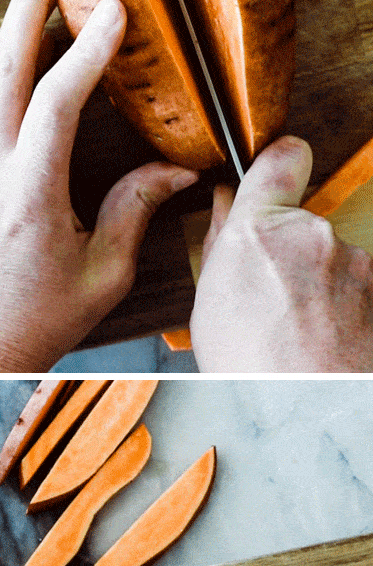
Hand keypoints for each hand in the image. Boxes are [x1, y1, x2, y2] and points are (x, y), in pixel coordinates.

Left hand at [0, 0, 196, 371]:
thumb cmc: (29, 325)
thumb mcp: (100, 276)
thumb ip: (134, 213)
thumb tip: (174, 170)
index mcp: (24, 194)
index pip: (55, 101)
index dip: (85, 50)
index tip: (113, 8)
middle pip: (1, 67)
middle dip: (24, 2)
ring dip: (10, 31)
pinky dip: (0, 72)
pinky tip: (20, 58)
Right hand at [191, 136, 372, 369]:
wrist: (308, 407)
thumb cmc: (253, 368)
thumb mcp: (209, 303)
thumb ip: (223, 242)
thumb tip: (228, 206)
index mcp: (261, 229)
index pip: (282, 157)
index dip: (278, 164)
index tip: (275, 172)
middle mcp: (314, 235)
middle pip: (303, 224)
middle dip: (289, 252)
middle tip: (267, 297)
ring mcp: (355, 262)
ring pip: (333, 259)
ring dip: (317, 285)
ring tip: (293, 329)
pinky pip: (356, 287)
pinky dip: (342, 309)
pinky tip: (319, 338)